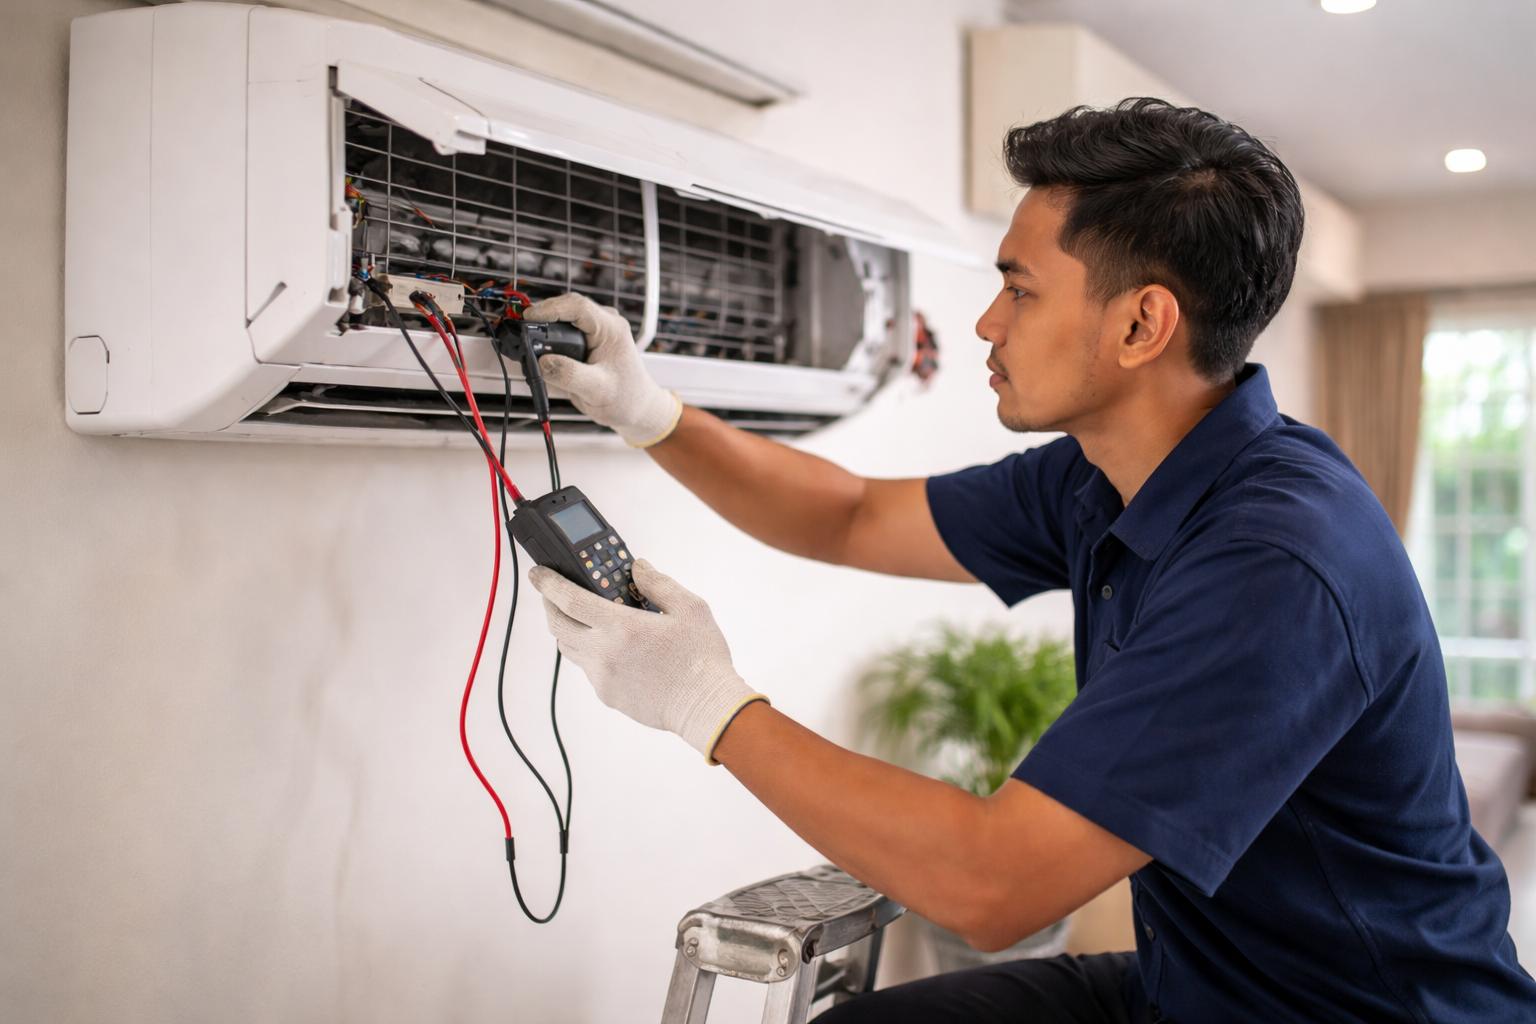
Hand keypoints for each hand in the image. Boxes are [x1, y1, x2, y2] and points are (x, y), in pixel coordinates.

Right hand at [520, 292, 682, 447]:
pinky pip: (561, 333)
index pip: (577, 306)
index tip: (530, 318)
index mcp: (611, 329)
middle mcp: (603, 324)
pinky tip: (538, 352)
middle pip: (565, 308)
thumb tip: (543, 363)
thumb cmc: (626, 398)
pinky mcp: (584, 342)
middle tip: (523, 333)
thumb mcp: (597, 390)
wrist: (635, 409)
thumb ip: (570, 375)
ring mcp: (593, 332)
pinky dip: (547, 340)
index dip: (550, 309)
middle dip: (542, 318)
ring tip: (527, 343)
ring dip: (543, 328)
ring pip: (561, 319)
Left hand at [529, 560, 768, 762]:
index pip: (569, 600)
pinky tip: (609, 645)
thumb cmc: (701, 658)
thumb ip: (659, 583)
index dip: (548, 584)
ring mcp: (602, 677)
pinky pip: (588, 667)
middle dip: (549, 605)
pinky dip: (589, 650)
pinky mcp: (607, 695)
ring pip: (569, 648)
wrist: (705, 707)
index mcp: (621, 627)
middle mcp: (603, 653)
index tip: (538, 573)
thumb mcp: (690, 608)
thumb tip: (637, 567)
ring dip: (567, 628)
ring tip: (578, 616)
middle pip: (558, 626)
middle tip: (552, 592)